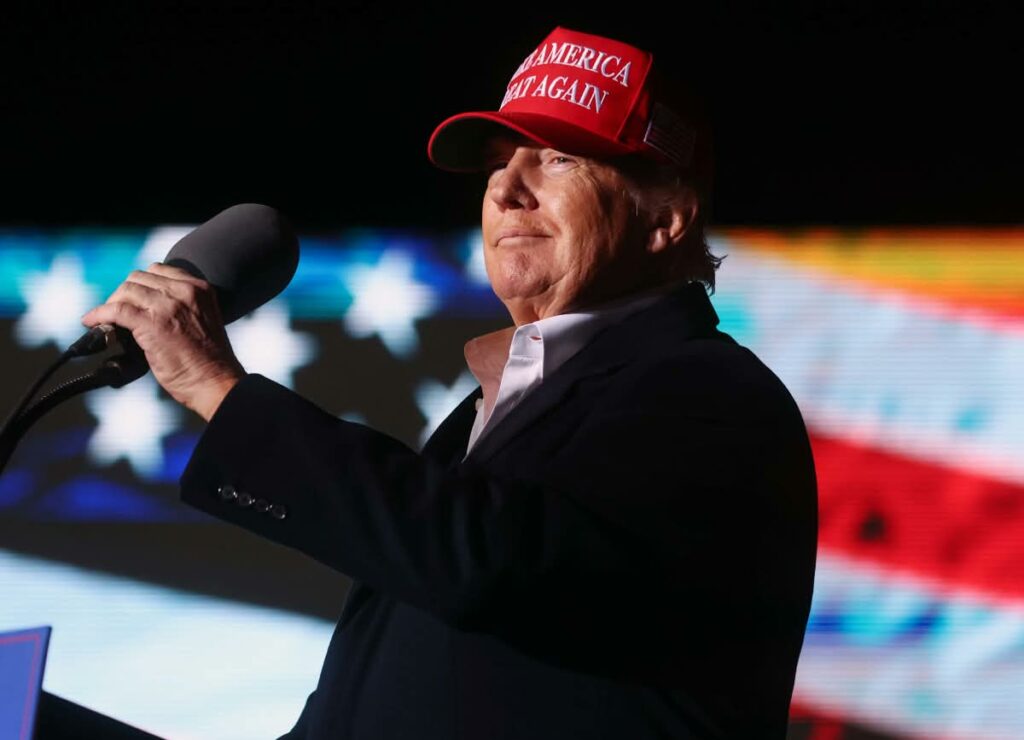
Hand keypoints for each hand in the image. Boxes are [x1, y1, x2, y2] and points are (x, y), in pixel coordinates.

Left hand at [81, 263, 244, 420]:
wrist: (215, 382)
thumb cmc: (210, 361)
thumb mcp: (202, 320)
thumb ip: (180, 306)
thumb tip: (145, 306)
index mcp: (199, 289)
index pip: (158, 270)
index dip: (140, 284)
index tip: (132, 298)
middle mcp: (184, 292)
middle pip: (138, 278)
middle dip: (124, 293)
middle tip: (118, 312)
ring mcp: (167, 306)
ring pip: (125, 291)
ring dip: (111, 304)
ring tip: (107, 320)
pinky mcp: (151, 324)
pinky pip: (115, 310)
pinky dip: (99, 314)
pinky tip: (91, 321)